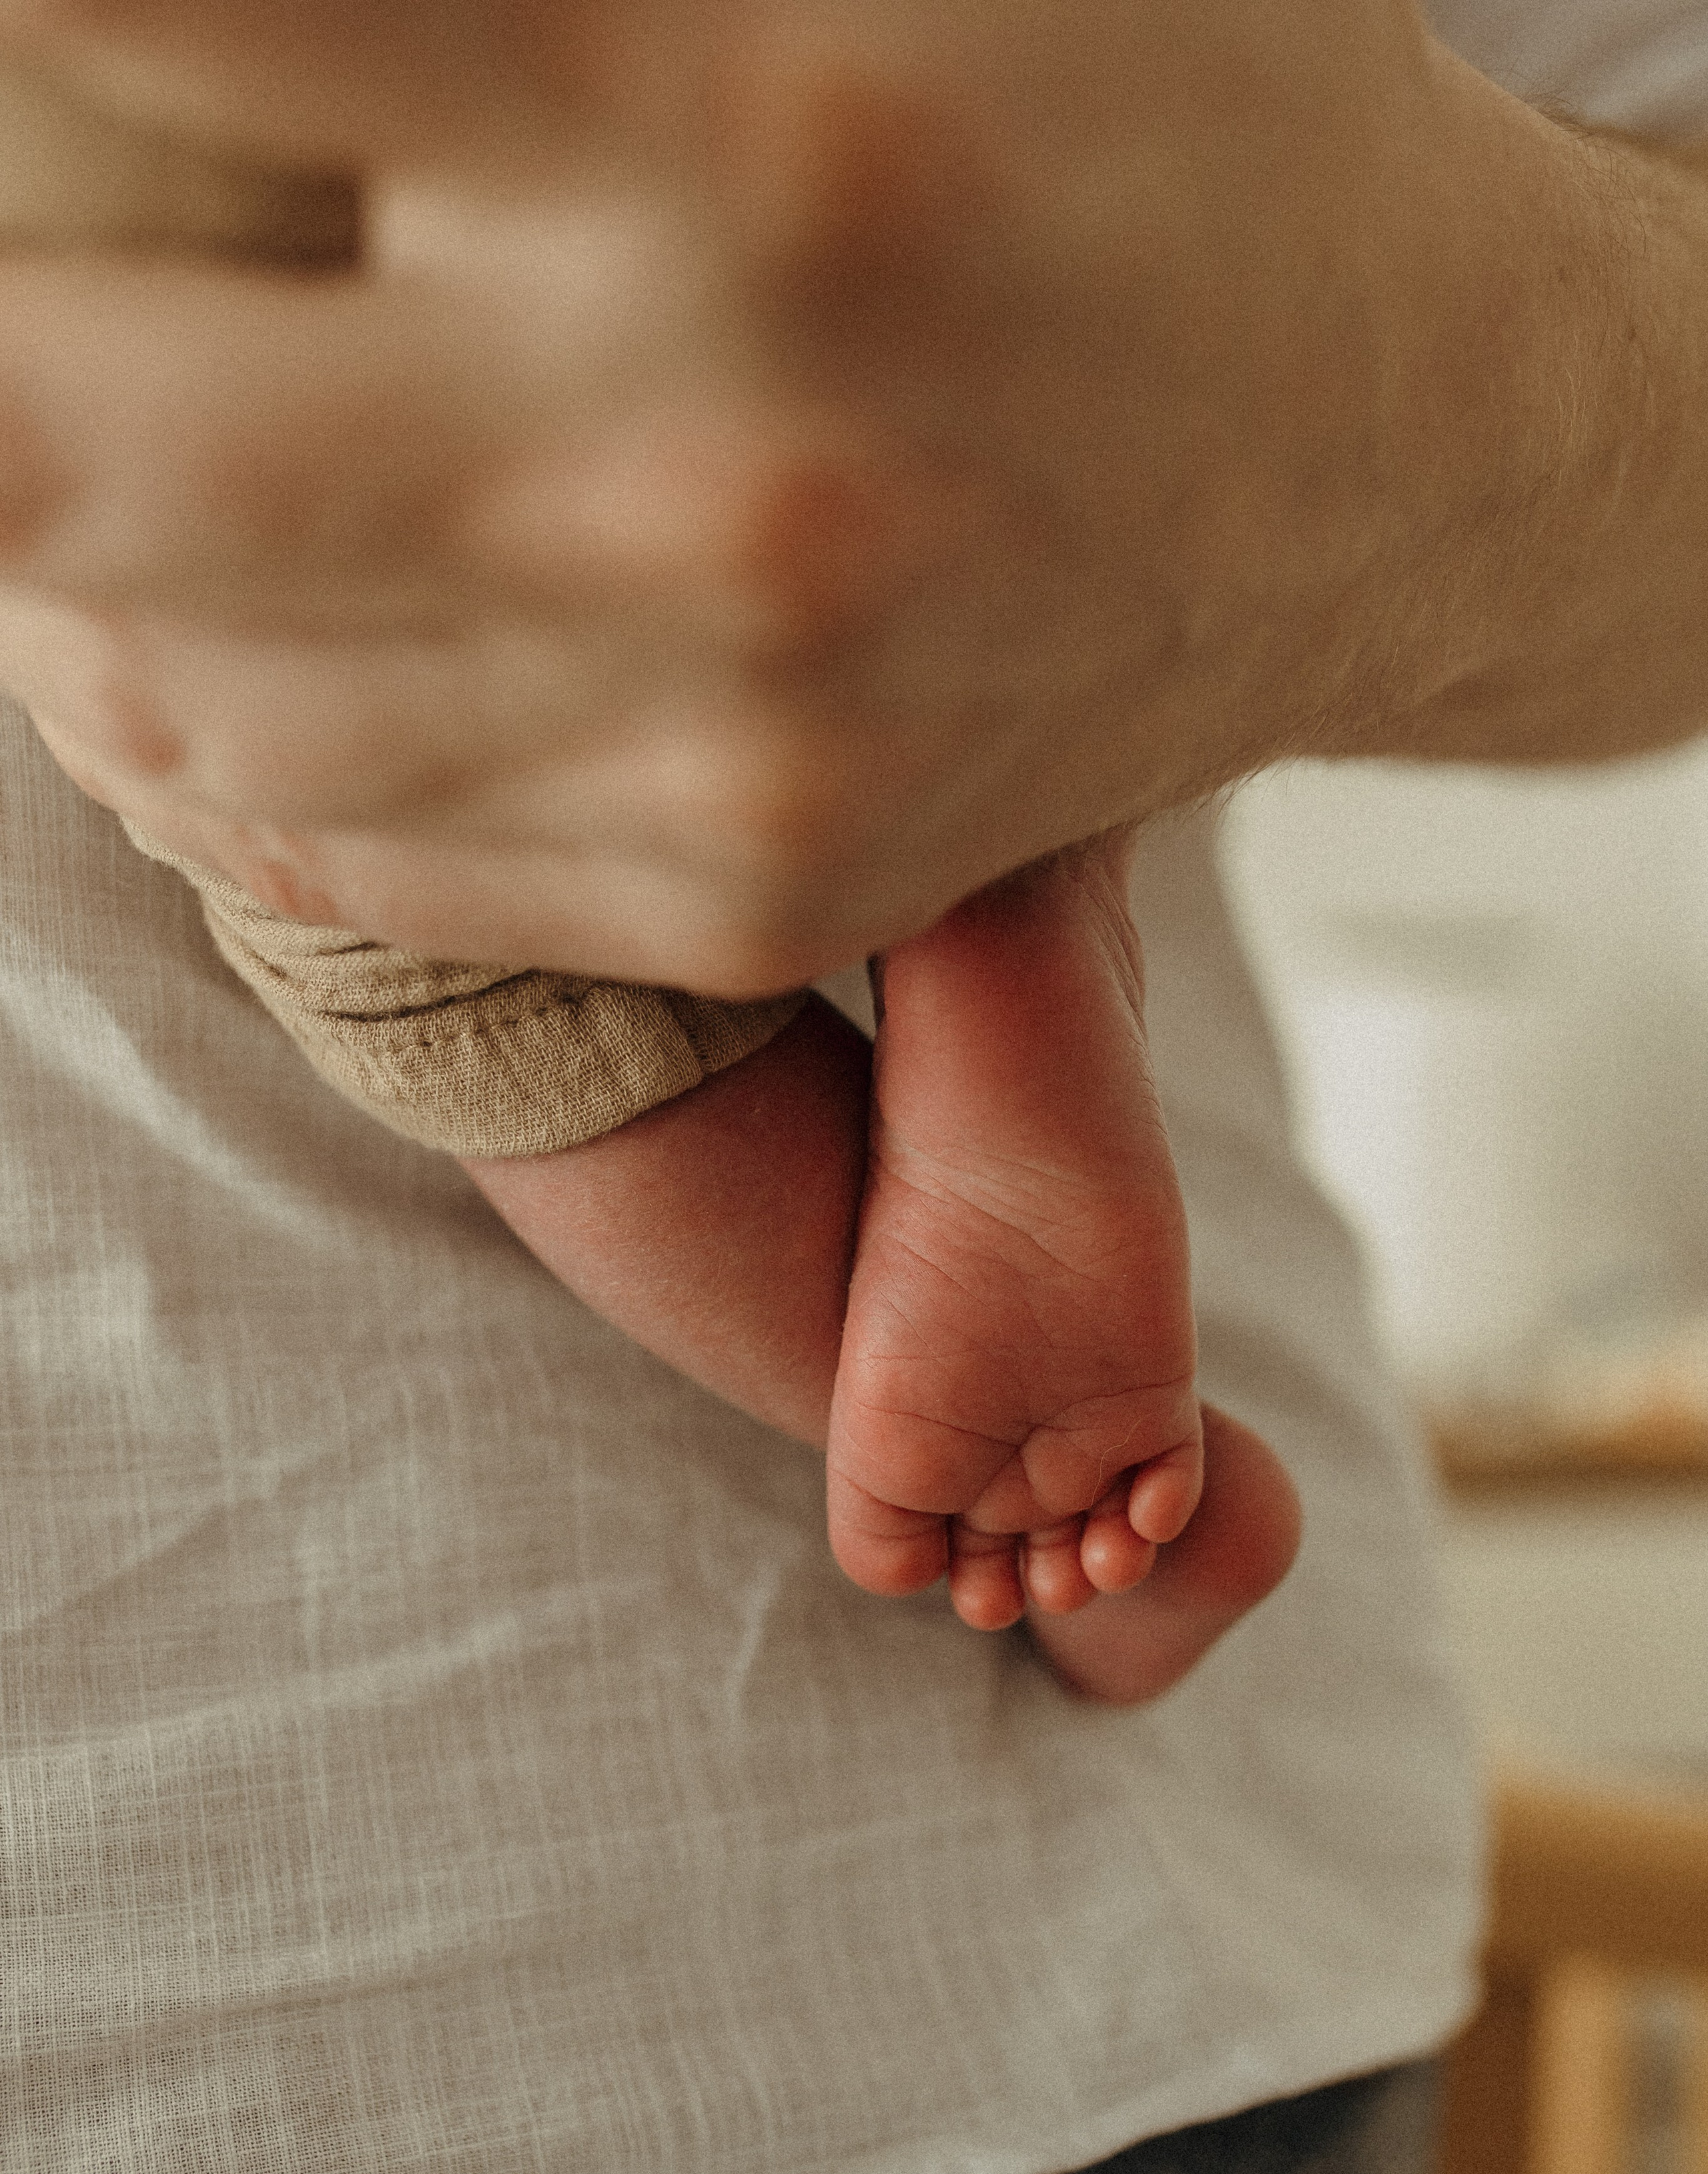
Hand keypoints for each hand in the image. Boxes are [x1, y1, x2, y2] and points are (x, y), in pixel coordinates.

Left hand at [0, 0, 1684, 989]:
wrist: (1376, 451)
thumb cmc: (1124, 131)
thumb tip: (161, 39)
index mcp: (740, 110)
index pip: (150, 22)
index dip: (15, 37)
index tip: (0, 60)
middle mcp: (721, 449)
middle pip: (49, 429)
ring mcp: (732, 721)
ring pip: (160, 683)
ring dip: (46, 556)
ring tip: (88, 436)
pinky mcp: (744, 880)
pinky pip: (329, 846)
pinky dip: (200, 730)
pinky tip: (214, 619)